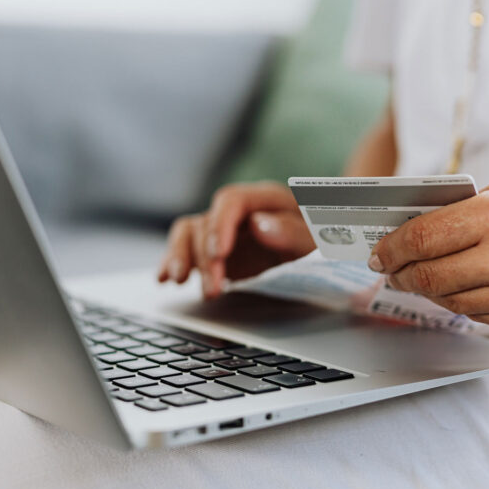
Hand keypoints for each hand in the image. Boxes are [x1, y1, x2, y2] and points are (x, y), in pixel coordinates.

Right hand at [158, 181, 315, 298]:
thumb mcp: (319, 238)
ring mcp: (222, 229)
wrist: (324, 247)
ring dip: (180, 257)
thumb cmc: (323, 238)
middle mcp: (238, 211)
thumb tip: (260, 225)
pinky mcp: (213, 250)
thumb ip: (293, 231)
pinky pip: (185, 249)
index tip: (218, 253)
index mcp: (264, 199)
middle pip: (206, 222)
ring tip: (178, 282)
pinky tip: (164, 279)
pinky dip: (172, 262)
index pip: (231, 201)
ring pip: (188, 233)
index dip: (220, 224)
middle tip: (213, 289)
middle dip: (204, 257)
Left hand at [369, 173, 488, 335]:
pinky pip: (481, 317)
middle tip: (389, 268)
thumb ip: (473, 204)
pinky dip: (463, 303)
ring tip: (419, 277)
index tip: (379, 250)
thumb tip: (425, 222)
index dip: (391, 247)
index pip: (423, 238)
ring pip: (450, 301)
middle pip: (428, 276)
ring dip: (428, 290)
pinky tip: (460, 289)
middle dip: (399, 273)